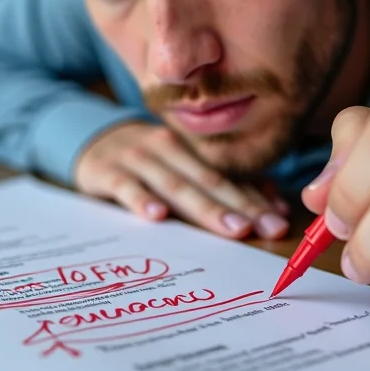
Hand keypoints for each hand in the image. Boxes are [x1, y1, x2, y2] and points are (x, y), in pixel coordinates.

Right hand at [73, 121, 289, 239]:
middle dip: (237, 205)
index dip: (254, 201)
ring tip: (230, 228)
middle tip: (261, 229)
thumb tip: (277, 211)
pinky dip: (141, 200)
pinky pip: (126, 186)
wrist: (91, 141)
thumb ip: (226, 188)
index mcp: (191, 150)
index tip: (278, 224)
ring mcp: (137, 159)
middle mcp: (168, 150)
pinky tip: (156, 216)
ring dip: (203, 206)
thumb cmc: (147, 164)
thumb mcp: (182, 169)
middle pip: (207, 180)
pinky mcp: (107, 172)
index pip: (228, 178)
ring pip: (174, 184)